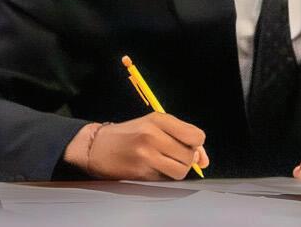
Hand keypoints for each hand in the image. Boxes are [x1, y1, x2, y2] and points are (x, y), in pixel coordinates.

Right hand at [63, 113, 209, 179]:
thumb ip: (182, 136)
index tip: (189, 145)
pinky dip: (166, 177)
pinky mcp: (140, 173)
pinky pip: (166, 180)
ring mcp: (146, 156)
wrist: (97, 147)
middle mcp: (153, 136)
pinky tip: (156, 169)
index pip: (195, 136)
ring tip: (168, 163)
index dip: (197, 144)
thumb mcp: (154, 124)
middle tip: (175, 155)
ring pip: (181, 171)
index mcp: (158, 119)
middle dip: (188, 159)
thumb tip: (203, 159)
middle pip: (189, 155)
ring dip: (179, 170)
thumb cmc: (129, 134)